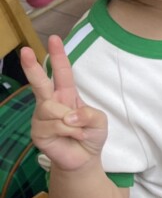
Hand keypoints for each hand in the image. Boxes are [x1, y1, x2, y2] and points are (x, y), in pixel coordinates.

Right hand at [20, 37, 107, 172]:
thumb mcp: (99, 121)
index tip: (53, 39)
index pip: (62, 73)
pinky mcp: (38, 132)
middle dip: (32, 66)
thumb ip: (89, 114)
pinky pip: (56, 125)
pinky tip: (73, 138)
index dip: (58, 56)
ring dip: (72, 122)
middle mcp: (50, 103)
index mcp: (66, 95)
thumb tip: (69, 115)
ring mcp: (41, 117)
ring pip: (54, 110)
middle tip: (27, 50)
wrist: (84, 158)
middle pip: (40, 82)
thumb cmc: (90, 135)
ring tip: (77, 131)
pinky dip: (71, 132)